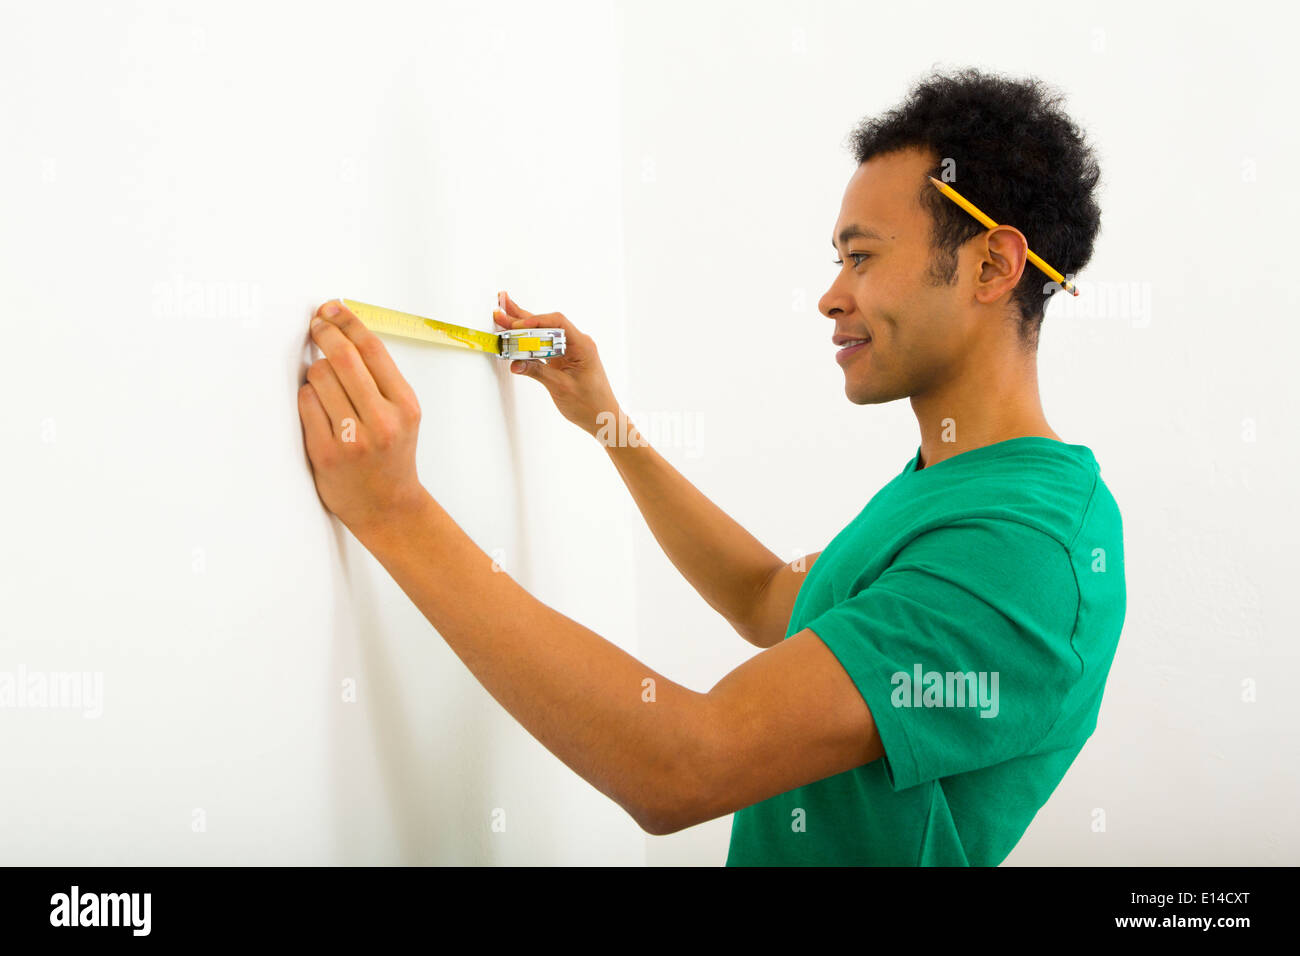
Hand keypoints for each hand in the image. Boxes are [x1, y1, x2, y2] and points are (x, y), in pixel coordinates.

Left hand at [298, 300, 426, 535]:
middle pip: (342, 357)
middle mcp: (382, 420)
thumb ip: (380, 378)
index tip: (332, 308)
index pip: (372, 349)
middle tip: (316, 326)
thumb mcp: (402, 415)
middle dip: (324, 333)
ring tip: (324, 384)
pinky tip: (317, 406)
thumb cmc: (392, 455)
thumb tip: (344, 332)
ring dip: (315, 372)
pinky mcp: (326, 453)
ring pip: (319, 377)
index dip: (348, 321)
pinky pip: (306, 404)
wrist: (388, 507)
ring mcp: (352, 438)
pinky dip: (307, 397)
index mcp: (404, 405)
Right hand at [494, 291, 620, 438]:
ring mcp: (569, 351)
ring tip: (503, 314)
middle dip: (522, 318)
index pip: (557, 323)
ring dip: (523, 327)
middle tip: (501, 309)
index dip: (536, 321)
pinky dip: (528, 342)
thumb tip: (516, 363)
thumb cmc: (591, 404)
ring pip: (543, 334)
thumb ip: (538, 372)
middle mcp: (577, 344)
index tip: (517, 326)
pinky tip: (515, 335)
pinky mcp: (563, 359)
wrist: (603, 418)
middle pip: (547, 325)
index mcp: (583, 346)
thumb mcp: (561, 387)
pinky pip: (544, 346)